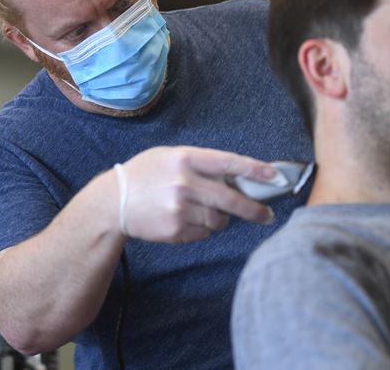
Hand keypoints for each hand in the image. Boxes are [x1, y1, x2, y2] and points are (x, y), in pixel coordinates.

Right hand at [113, 146, 276, 242]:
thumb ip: (200, 164)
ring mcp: (180, 208)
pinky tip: (185, 220)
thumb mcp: (169, 156)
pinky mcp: (176, 229)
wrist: (113, 202)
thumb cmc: (144, 175)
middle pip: (231, 199)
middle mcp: (185, 183)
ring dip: (219, 218)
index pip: (229, 163)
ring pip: (219, 219)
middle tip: (267, 215)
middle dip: (254, 209)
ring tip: (201, 211)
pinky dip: (202, 229)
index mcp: (185, 159)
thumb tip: (237, 178)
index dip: (255, 170)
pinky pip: (204, 232)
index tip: (275, 177)